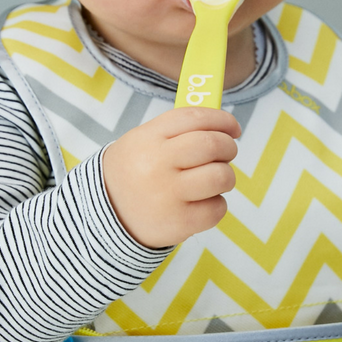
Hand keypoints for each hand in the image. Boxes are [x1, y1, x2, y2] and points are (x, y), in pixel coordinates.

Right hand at [101, 108, 241, 247]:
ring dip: (225, 177)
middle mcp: (157, 165)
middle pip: (213, 145)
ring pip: (221, 177)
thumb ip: (179, 130)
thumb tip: (224, 125)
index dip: (222, 120)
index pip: (195, 118)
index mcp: (149, 138)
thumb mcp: (143, 140)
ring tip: (211, 180)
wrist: (107, 213)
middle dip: (228, 148)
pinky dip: (216, 204)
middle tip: (225, 154)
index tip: (233, 128)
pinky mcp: (179, 222)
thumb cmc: (136, 171)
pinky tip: (200, 203)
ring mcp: (168, 195)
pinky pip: (217, 208)